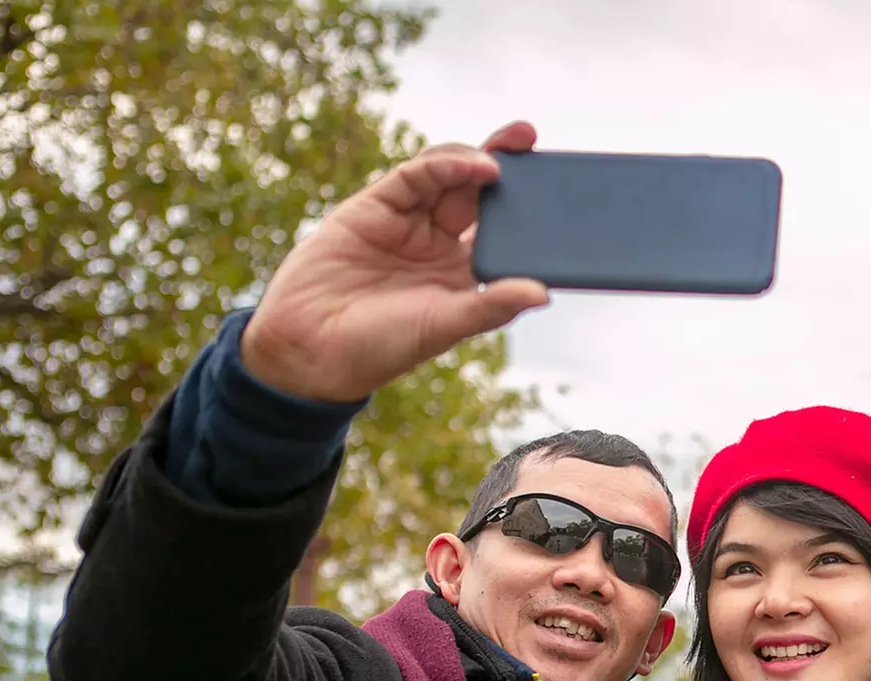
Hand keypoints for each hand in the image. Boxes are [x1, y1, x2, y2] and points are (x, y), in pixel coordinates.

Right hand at [240, 121, 550, 402]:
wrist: (308, 348)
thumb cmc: (381, 347)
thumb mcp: (445, 326)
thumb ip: (490, 305)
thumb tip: (544, 293)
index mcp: (465, 273)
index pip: (507, 231)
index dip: (531, 210)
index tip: (561, 191)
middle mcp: (440, 243)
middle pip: (481, 194)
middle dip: (509, 167)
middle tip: (533, 141)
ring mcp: (409, 221)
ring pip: (450, 176)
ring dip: (478, 159)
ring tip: (507, 157)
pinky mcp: (376, 206)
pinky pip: (415, 177)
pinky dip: (443, 166)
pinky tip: (471, 166)